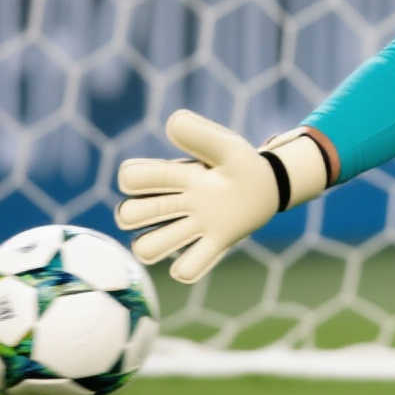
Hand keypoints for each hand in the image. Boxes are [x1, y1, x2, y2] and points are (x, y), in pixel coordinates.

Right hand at [115, 110, 330, 282]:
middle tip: (181, 201)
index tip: (178, 172)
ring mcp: (190, 230)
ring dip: (162, 242)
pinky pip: (184, 271)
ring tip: (192, 227)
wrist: (269, 187)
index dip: (140, 177)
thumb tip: (171, 123)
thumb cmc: (240, 163)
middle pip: (125, 216)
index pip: (129, 178)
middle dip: (144, 211)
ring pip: (145, 250)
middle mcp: (173, 206)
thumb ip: (200, 133)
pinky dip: (191, 265)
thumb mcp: (226, 145)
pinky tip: (211, 244)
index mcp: (173, 178)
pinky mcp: (212, 247)